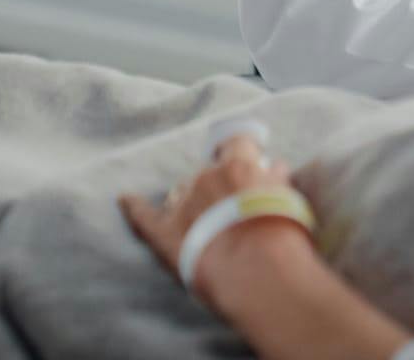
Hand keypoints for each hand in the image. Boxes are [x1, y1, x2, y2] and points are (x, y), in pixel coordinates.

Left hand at [119, 134, 308, 310]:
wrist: (257, 271)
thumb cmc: (281, 233)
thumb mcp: (289, 198)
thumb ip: (277, 179)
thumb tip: (274, 169)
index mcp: (238, 165)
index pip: (236, 142)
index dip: (239, 149)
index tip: (244, 156)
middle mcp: (206, 177)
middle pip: (206, 172)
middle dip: (216, 185)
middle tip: (231, 206)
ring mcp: (182, 205)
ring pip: (180, 193)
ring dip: (190, 202)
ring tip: (204, 223)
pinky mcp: (163, 234)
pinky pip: (143, 215)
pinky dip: (133, 206)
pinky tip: (124, 198)